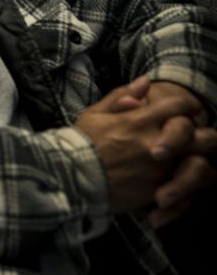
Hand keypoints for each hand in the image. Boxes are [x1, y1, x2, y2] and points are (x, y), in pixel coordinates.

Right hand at [76, 80, 210, 213]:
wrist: (70, 178)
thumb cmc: (81, 143)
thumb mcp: (94, 114)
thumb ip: (120, 96)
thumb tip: (145, 82)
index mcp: (139, 121)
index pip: (179, 106)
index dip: (186, 105)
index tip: (184, 110)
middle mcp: (156, 144)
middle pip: (202, 136)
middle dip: (205, 134)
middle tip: (199, 137)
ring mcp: (160, 170)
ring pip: (201, 164)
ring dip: (199, 161)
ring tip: (192, 161)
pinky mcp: (158, 192)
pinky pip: (187, 190)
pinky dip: (187, 186)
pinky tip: (178, 182)